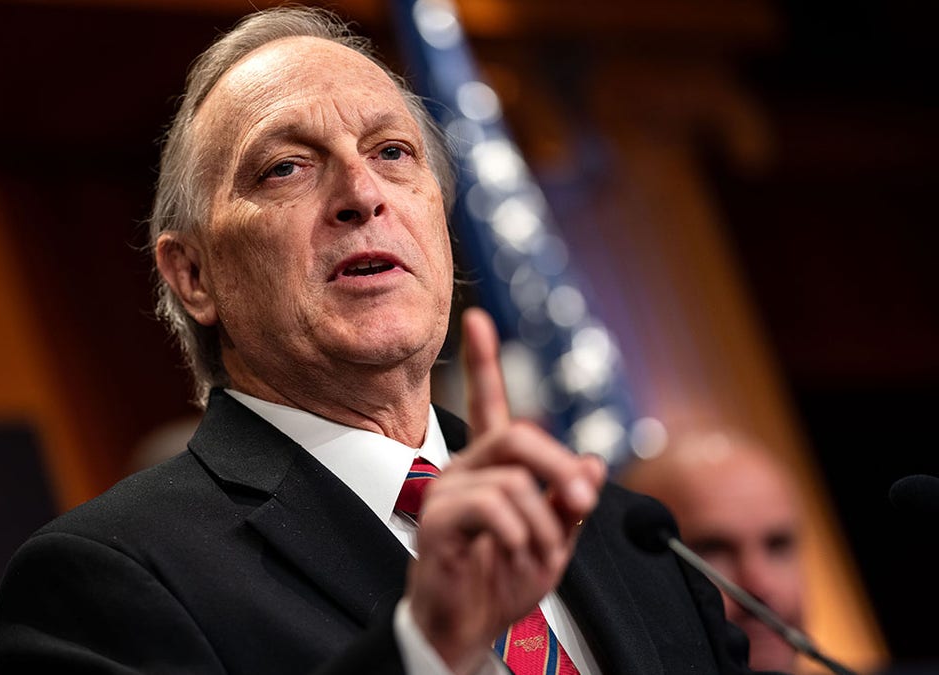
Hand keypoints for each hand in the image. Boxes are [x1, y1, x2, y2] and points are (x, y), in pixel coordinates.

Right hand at [406, 308, 606, 673]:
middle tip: (583, 499)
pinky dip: (519, 533)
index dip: (482, 361)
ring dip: (543, 523)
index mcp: (490, 468)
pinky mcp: (437, 522)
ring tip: (539, 553)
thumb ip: (570, 501)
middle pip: (519, 436)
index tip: (479, 319)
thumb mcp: (553, 541)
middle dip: (561, 467)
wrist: (466, 630)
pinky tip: (513, 552)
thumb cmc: (499, 582)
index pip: (487, 404)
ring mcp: (447, 494)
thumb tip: (593, 460)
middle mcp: (464, 470)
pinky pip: (493, 508)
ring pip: (514, 480)